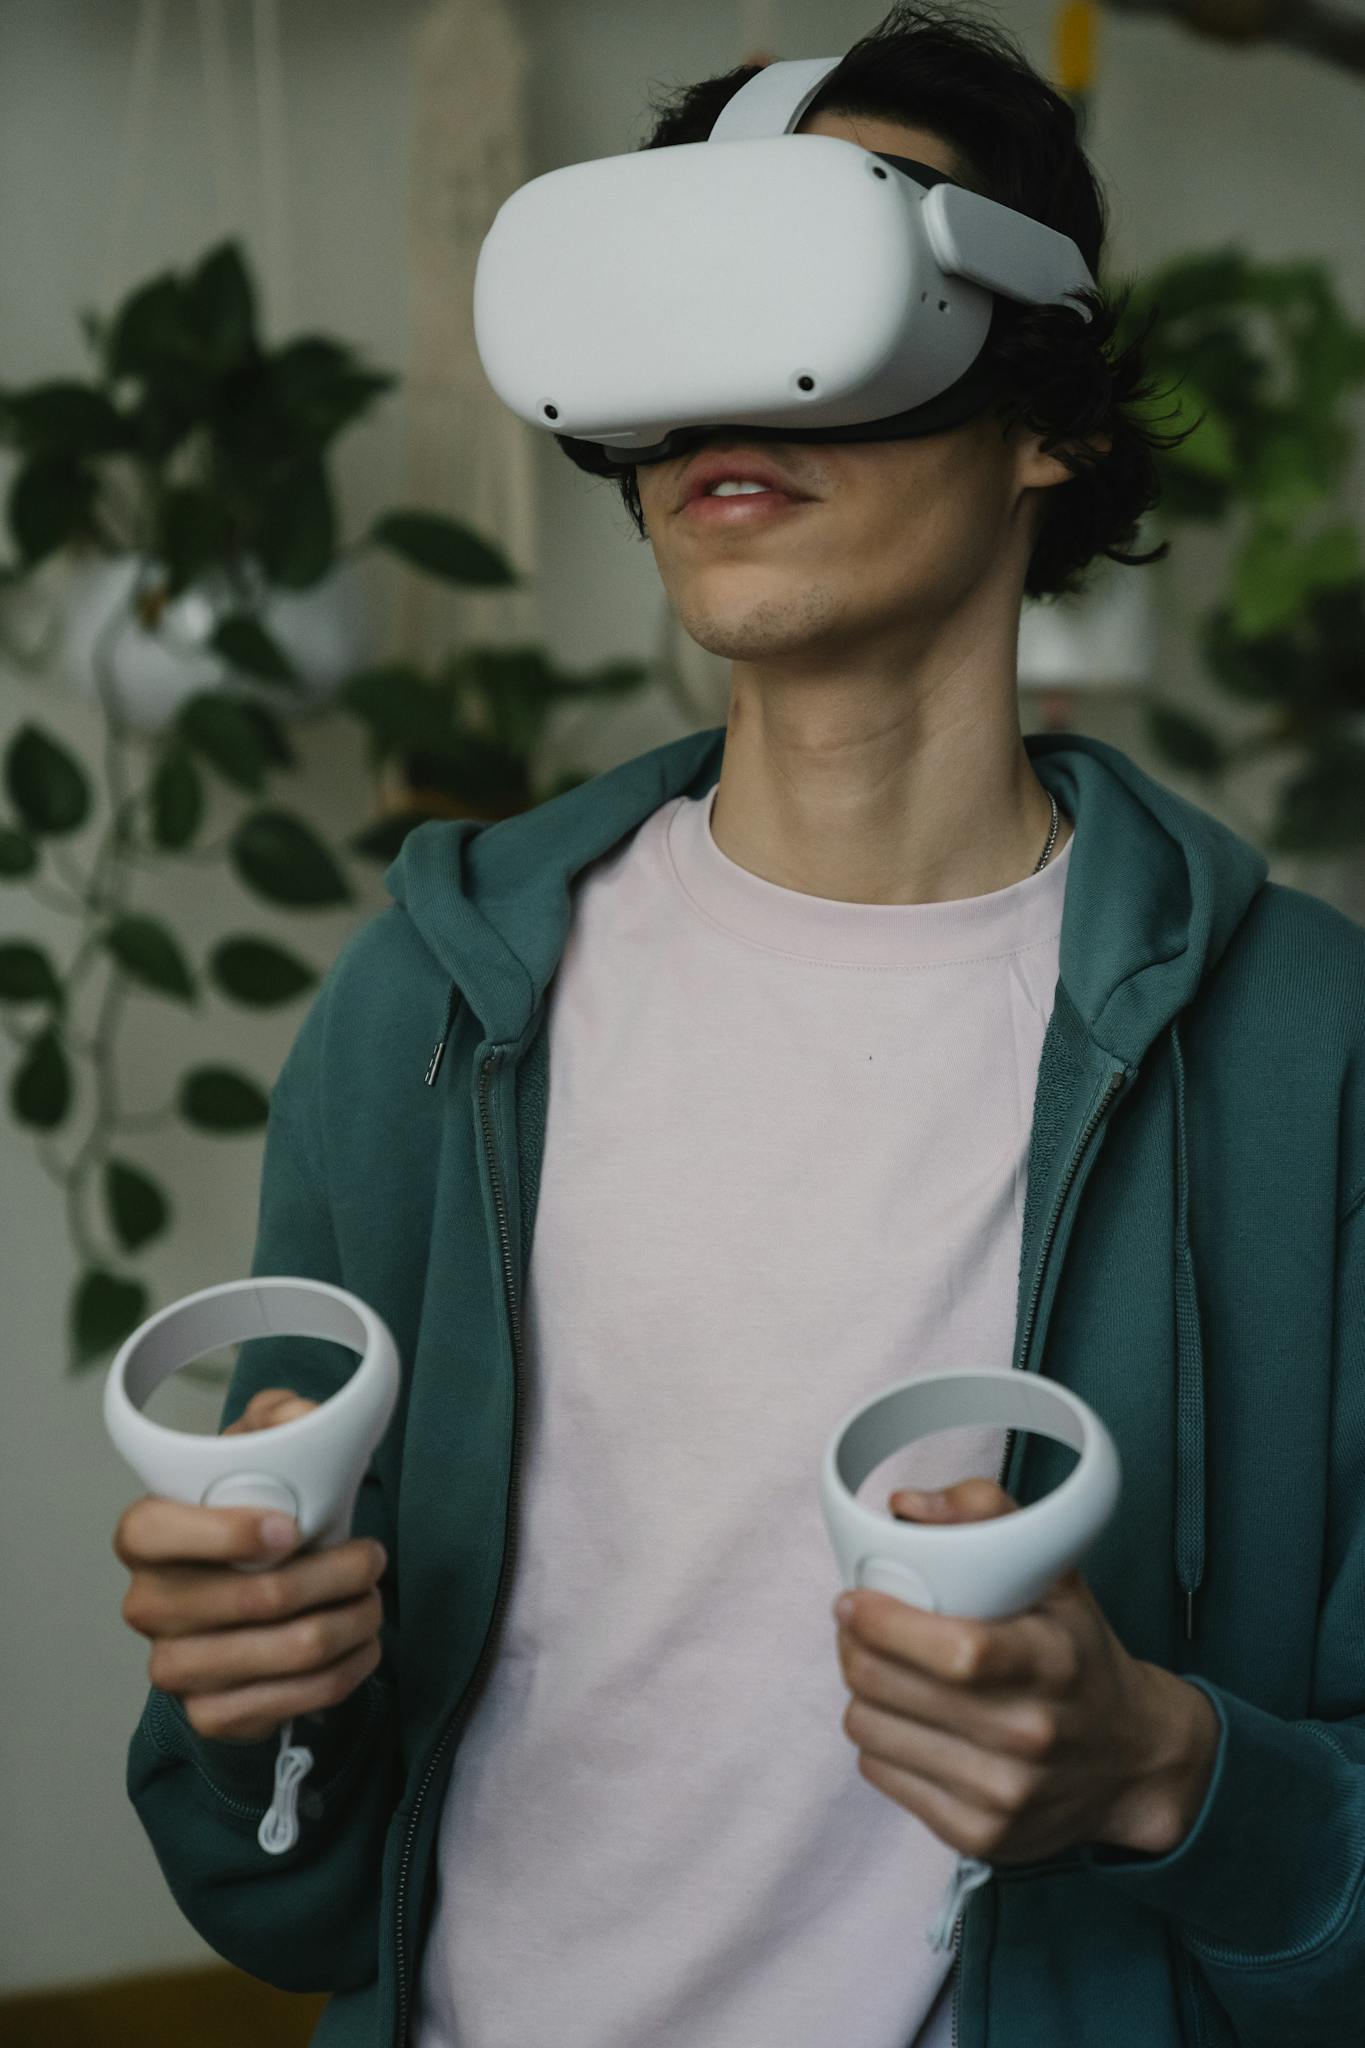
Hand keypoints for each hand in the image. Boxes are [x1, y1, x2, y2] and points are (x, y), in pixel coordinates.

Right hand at [114, 1387, 387, 1744]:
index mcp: (143, 1536)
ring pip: (293, 1649)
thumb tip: (303, 1418)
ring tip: (373, 1600)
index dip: (228, 1532)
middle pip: (259, 1597)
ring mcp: (175, 1667)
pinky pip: (297, 1699)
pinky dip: (348, 1669)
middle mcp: (148, 1605)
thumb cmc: (250, 1514)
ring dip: (354, 1621)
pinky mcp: (211, 1715)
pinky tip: (362, 1644)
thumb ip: (278, 1418)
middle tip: (371, 1558)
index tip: (292, 1527)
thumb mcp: (256, 1450)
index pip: (158, 1533)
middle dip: (338, 1575)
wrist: (240, 1597)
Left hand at [834, 1476, 1195, 1864]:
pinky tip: (905, 1720)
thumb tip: (902, 1508)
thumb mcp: (1056, 1573)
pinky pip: (880, 1775)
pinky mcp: (978, 1835)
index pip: (953, 1651)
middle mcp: (1029, 1735)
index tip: (853, 1599)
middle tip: (854, 1627)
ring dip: (860, 1692)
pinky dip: (879, 1741)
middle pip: (891, 1688)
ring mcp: (1003, 1794)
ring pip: (871, 1731)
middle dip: (853, 1647)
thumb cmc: (1078, 1652)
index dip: (884, 1623)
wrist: (1131, 1760)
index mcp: (1050, 1663)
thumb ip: (985, 1514)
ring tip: (879, 1670)